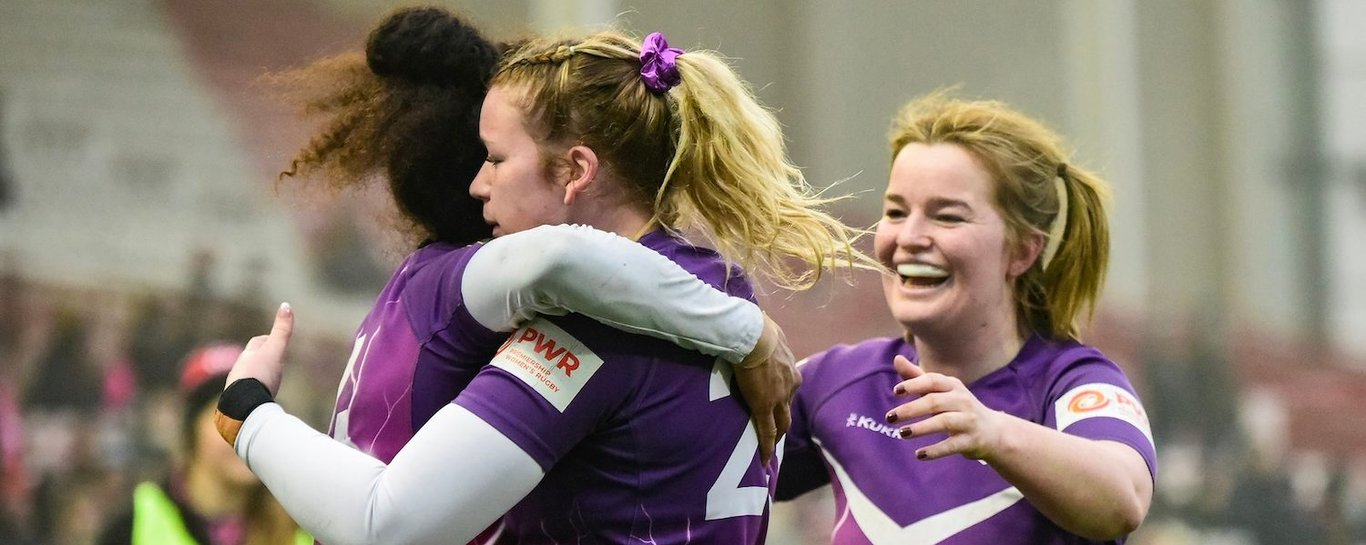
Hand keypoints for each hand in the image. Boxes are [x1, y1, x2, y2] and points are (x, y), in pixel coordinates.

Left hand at [225, 303, 293, 396]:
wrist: (245, 405)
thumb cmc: (261, 375)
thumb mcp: (275, 351)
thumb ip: (282, 331)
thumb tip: (286, 305)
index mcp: (247, 355)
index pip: (257, 342)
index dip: (267, 339)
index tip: (276, 340)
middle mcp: (238, 369)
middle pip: (251, 359)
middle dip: (261, 358)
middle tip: (274, 361)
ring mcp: (236, 386)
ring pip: (248, 376)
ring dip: (257, 376)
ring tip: (268, 382)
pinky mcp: (238, 402)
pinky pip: (247, 393)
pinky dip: (254, 392)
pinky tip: (260, 398)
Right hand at [734, 313, 799, 464]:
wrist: (753, 336)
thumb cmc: (758, 329)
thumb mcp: (772, 334)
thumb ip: (771, 340)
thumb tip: (765, 329)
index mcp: (791, 369)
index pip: (789, 390)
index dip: (783, 402)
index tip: (780, 411)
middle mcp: (790, 385)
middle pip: (788, 411)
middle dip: (783, 424)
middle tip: (777, 435)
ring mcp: (779, 398)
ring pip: (781, 423)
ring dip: (776, 435)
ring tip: (769, 446)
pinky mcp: (764, 407)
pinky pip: (766, 431)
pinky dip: (766, 446)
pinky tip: (763, 460)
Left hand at [886, 355, 1005, 460]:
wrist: (992, 431)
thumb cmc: (958, 407)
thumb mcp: (940, 391)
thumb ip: (917, 377)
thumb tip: (896, 358)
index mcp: (953, 386)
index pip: (933, 381)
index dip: (914, 384)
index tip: (896, 391)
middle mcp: (962, 400)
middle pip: (934, 402)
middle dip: (910, 409)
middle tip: (889, 417)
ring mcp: (968, 421)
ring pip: (943, 422)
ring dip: (921, 428)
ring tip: (901, 433)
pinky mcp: (971, 441)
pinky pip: (951, 445)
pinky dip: (935, 450)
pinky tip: (919, 454)